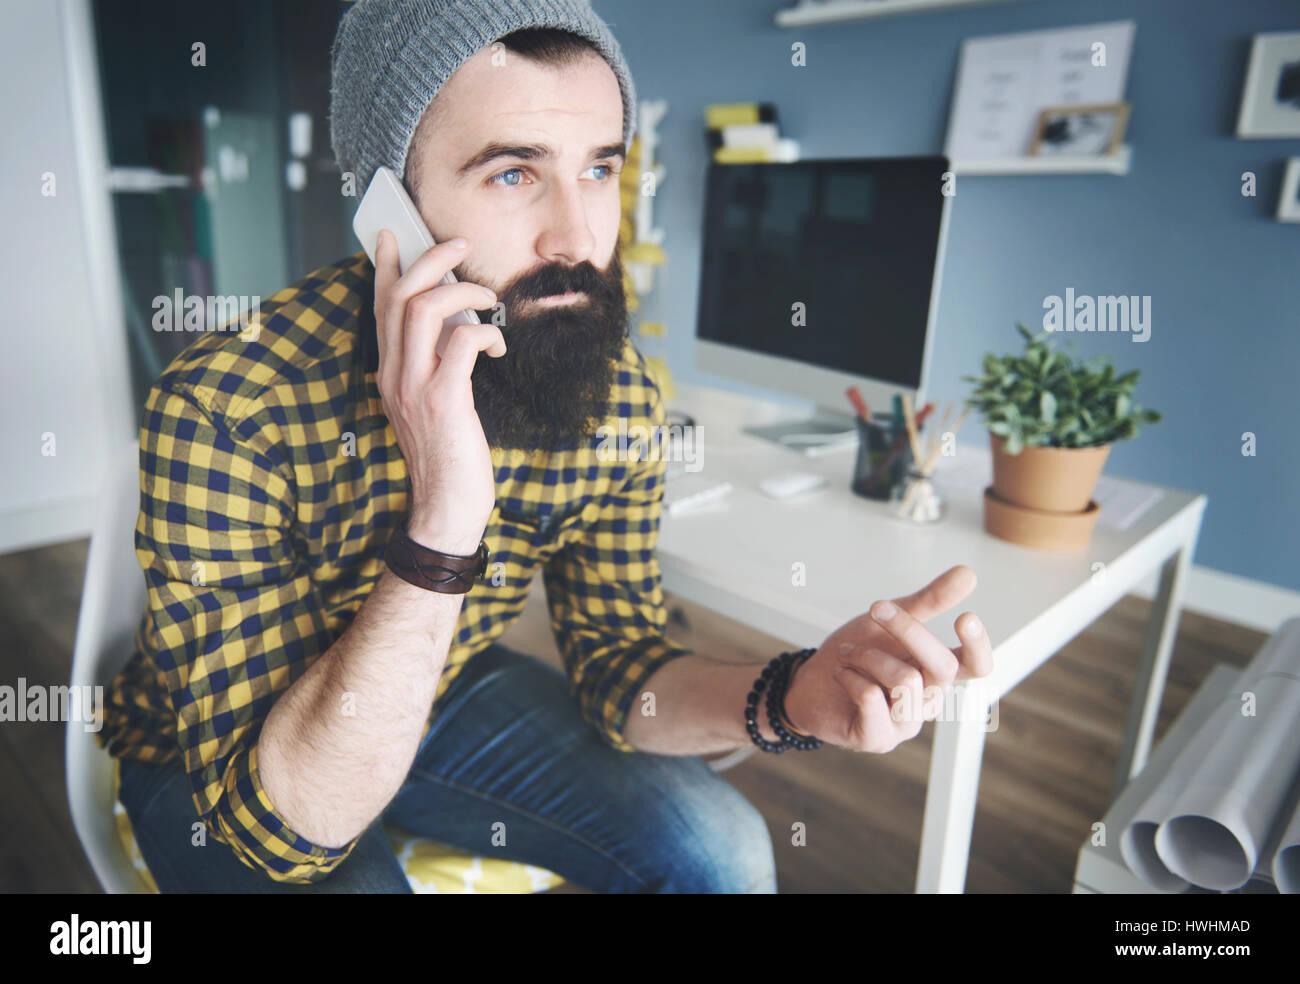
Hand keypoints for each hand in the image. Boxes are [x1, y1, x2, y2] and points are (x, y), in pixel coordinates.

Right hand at [373, 230, 504, 554]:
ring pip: (424, 308)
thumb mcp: (432, 404)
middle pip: (400, 295)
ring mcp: (414, 387)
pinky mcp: (443, 400)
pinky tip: (498, 347)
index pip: (379, 307)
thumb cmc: (448, 456)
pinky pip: (462, 343)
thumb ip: (435, 365)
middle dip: (431, 258)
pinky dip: (485, 333)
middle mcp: (394, 375)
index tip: (392, 235)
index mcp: (389, 373)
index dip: (385, 266)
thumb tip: (458, 326)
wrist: (446, 508)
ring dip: (464, 291)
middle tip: (460, 246)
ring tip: (489, 300)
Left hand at [783, 565, 993, 752]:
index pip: (976, 666)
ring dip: (868, 656)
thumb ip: (929, 601)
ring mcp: (906, 724)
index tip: (965, 618)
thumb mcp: (889, 619)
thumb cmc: (855, 653)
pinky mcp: (878, 738)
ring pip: (905, 682)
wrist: (809, 683)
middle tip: (877, 610)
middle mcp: (929, 700)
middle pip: (943, 668)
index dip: (978, 646)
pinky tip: (841, 674)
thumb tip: (968, 573)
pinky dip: (851, 677)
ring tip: (848, 653)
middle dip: (909, 631)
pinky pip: (873, 699)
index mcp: (938, 672)